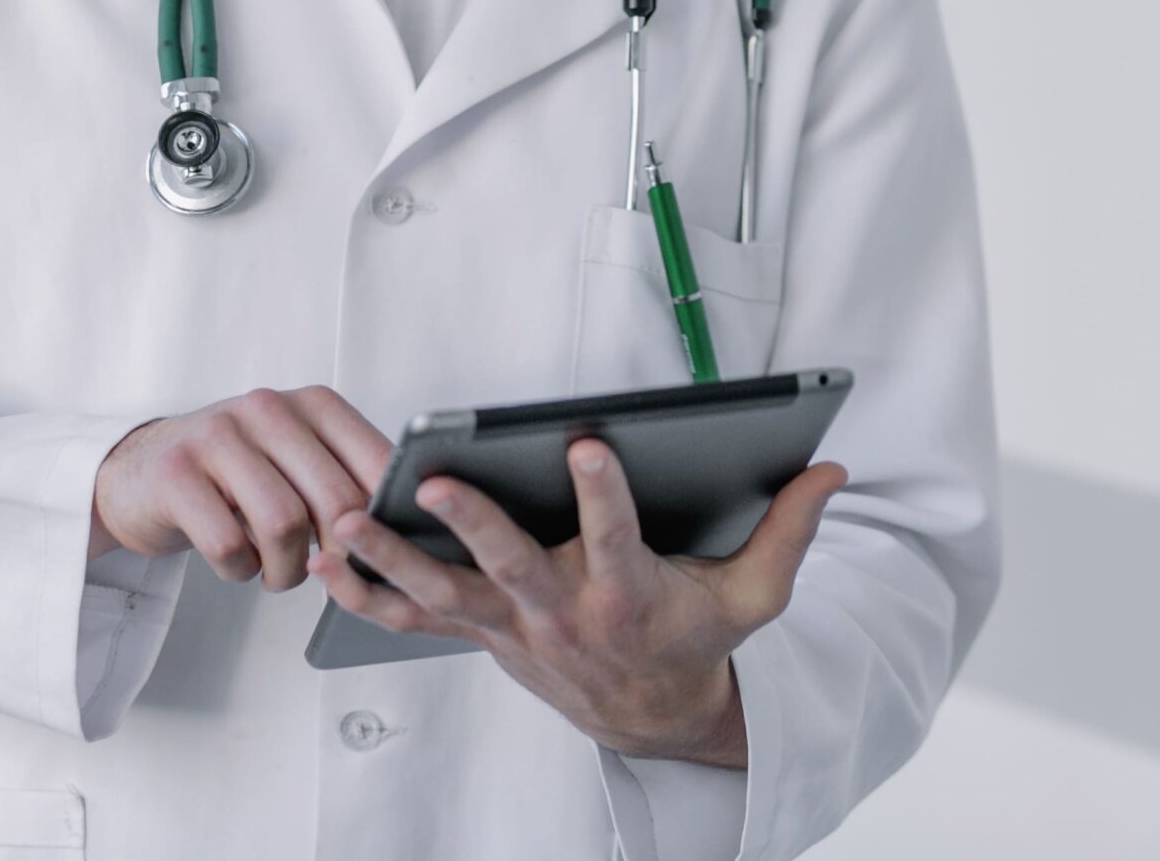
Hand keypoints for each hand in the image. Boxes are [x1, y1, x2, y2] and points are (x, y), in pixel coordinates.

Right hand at [89, 386, 393, 590]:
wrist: (140, 473)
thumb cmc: (237, 478)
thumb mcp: (296, 462)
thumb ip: (348, 481)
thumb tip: (408, 535)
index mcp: (313, 404)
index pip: (378, 463)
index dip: (386, 521)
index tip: (377, 554)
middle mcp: (268, 408)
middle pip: (336, 500)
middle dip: (338, 556)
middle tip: (326, 575)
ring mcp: (218, 435)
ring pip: (284, 524)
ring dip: (287, 569)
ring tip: (277, 572)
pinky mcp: (176, 473)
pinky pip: (228, 544)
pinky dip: (239, 570)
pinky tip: (236, 562)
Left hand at [308, 440, 847, 764]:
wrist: (650, 717)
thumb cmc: (695, 641)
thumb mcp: (756, 594)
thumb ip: (790, 529)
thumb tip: (833, 468)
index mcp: (629, 595)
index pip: (617, 537)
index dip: (604, 492)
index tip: (590, 442)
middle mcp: (562, 612)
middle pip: (509, 566)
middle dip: (471, 523)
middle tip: (434, 480)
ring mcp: (511, 627)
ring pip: (442, 595)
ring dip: (391, 558)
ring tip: (348, 519)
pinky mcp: (479, 634)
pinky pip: (411, 620)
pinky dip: (366, 595)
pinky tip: (325, 563)